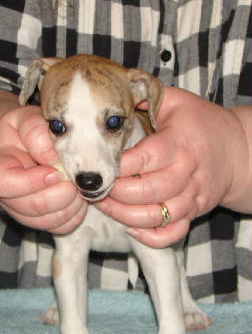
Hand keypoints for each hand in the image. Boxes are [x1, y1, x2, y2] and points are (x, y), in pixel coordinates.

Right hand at [0, 105, 86, 233]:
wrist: (24, 152)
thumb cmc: (26, 135)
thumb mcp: (25, 121)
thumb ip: (36, 132)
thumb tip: (51, 156)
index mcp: (0, 169)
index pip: (6, 185)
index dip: (32, 182)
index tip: (53, 171)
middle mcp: (8, 198)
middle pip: (34, 207)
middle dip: (62, 193)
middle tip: (74, 178)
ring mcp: (25, 213)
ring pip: (51, 220)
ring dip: (73, 203)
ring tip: (78, 184)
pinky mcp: (45, 221)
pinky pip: (63, 226)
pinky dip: (78, 212)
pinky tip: (79, 195)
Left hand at [97, 86, 248, 246]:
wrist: (238, 150)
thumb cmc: (202, 123)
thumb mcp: (177, 101)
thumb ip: (147, 96)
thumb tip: (116, 95)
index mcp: (178, 144)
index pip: (143, 160)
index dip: (117, 165)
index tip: (99, 162)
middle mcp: (185, 173)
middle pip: (145, 192)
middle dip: (115, 193)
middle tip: (95, 187)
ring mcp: (191, 197)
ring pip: (155, 217)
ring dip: (124, 216)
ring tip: (105, 205)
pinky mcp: (194, 212)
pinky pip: (173, 234)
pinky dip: (151, 237)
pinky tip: (131, 229)